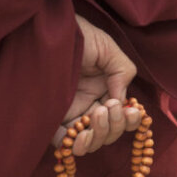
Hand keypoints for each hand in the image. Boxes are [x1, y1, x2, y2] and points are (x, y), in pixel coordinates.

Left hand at [53, 15, 140, 154]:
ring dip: (100, 135)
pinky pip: (65, 142)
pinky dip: (76, 145)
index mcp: (104, 91)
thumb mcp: (107, 48)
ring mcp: (71, 114)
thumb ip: (122, 72)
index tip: (130, 111)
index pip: (122, 117)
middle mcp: (89, 105)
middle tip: (108, 107)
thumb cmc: (77, 35)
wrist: (45, 30)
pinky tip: (82, 136)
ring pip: (92, 141)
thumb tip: (122, 101)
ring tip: (98, 114)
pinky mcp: (52, 120)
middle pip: (109, 133)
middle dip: (115, 126)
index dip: (129, 121)